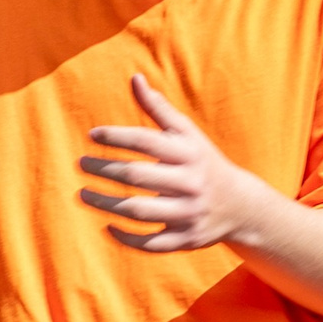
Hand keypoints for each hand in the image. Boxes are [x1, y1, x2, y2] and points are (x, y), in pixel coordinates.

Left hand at [78, 75, 271, 253]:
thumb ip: (159, 109)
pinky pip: (150, 243)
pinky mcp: (186, 239)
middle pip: (137, 176)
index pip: (147, 141)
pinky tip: (108, 224)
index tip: (92, 135)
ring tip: (83, 194)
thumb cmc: (202, 162)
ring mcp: (188, 213)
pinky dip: (126, 237)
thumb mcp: (187, 134)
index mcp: (189, 154)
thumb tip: (135, 78)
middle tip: (81, 164)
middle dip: (103, 169)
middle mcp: (190, 183)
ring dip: (104, 203)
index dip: (116, 137)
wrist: (240, 205)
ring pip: (138, 211)